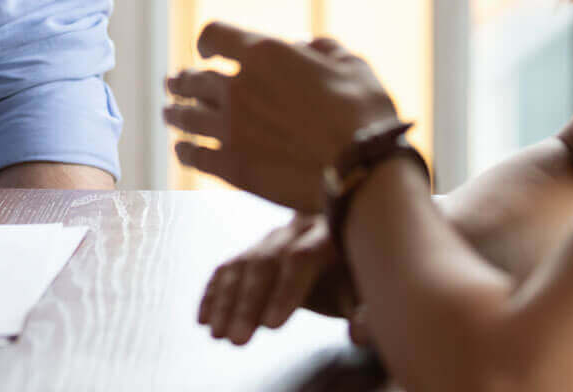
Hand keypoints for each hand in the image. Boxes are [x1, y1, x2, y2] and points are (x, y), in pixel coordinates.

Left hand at [166, 23, 398, 211]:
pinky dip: (185, 150)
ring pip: (187, 116)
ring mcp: (230, 129)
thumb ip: (323, 49)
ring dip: (175, 112)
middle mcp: (237, 88)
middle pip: (193, 79)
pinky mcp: (232, 167)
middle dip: (182, 80)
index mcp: (263, 54)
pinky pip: (195, 155)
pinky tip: (182, 149)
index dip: (208, 41)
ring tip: (168, 113)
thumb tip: (307, 46)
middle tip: (173, 83)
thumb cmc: (364, 112)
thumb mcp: (352, 64)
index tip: (207, 51)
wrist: (362, 169)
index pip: (214, 35)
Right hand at [198, 211, 354, 345]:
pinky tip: (204, 320)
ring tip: (217, 335)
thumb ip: (368, 312)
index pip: (301, 259)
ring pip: (241, 265)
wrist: (346, 239)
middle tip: (237, 340)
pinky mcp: (253, 250)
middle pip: (265, 263)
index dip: (285, 292)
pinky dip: (213, 293)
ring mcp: (270, 238)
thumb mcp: (368, 289)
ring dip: (226, 302)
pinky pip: (227, 268)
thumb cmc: (358, 272)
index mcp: (327, 235)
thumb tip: (360, 335)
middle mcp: (293, 231)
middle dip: (249, 304)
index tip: (272, 326)